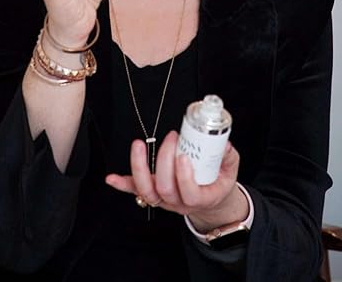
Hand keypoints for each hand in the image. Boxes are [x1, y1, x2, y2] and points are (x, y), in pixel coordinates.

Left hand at [105, 131, 247, 231]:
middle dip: (164, 160)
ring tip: (139, 145)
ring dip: (139, 167)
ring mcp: (163, 200)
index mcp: (201, 198)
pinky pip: (135, 191)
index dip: (184, 176)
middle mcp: (179, 203)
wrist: (210, 199)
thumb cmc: (218, 182)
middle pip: (165, 188)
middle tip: (172, 138)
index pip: (189, 194)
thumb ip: (227, 155)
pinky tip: (111, 178)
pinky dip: (122, 184)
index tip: (184, 155)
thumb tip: (222, 143)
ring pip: (147, 190)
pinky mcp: (152, 193)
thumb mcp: (230, 169)